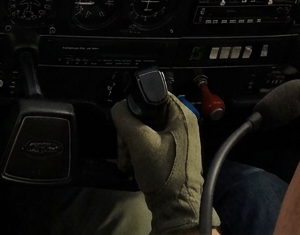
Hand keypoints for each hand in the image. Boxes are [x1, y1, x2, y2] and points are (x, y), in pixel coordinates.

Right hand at [111, 93, 216, 234]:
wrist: (175, 207)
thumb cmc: (164, 171)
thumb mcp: (139, 140)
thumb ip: (124, 116)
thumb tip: (118, 108)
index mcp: (182, 114)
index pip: (153, 92)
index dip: (136, 103)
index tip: (127, 119)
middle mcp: (181, 123)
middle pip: (145, 112)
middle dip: (129, 128)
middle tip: (124, 144)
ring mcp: (176, 138)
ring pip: (142, 127)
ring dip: (129, 141)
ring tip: (126, 157)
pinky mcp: (169, 151)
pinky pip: (146, 140)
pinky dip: (135, 149)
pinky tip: (131, 162)